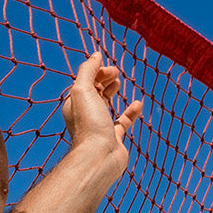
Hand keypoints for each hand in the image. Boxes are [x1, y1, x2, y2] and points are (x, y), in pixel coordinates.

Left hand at [61, 51, 143, 174]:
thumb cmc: (89, 125)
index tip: (109, 70)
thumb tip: (95, 55)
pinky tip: (138, 104)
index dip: (97, 72)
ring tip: (118, 84)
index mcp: (74, 105)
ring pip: (105, 105)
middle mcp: (85, 116)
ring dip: (112, 91)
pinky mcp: (114, 139)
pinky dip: (130, 112)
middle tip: (115, 75)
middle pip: (93, 91)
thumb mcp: (83, 90)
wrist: (99, 158)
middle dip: (103, 79)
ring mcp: (100, 127)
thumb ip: (88, 70)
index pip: (84, 82)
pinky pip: (123, 122)